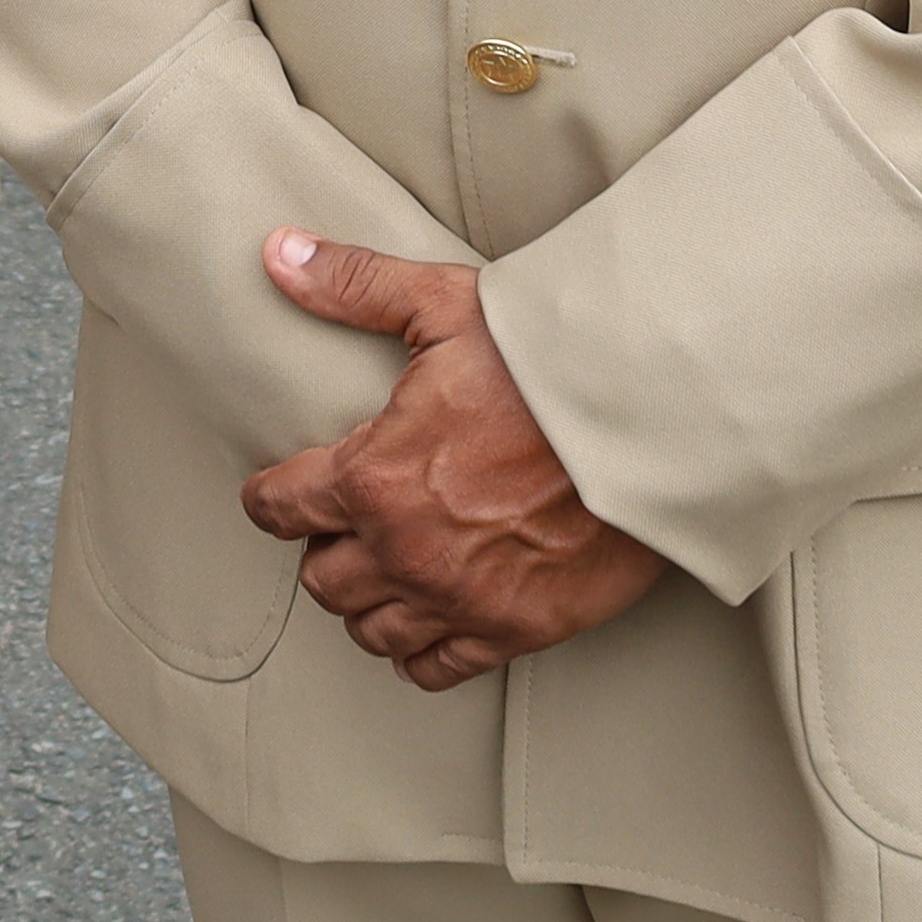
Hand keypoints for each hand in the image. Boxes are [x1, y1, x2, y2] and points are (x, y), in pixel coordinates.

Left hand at [238, 234, 664, 690]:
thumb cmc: (549, 361)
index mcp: (372, 476)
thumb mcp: (445, 304)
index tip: (278, 494)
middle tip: (345, 525)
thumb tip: (278, 253)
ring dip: (367, 600)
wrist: (650, 421)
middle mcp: (403, 549)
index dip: (271, 498)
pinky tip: (428, 619)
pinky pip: (434, 667)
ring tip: (384, 570)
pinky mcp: (512, 630)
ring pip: (370, 629)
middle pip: (322, 579)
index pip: (280, 508)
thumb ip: (354, 286)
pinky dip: (420, 649)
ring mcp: (457, 598)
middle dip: (324, 550)